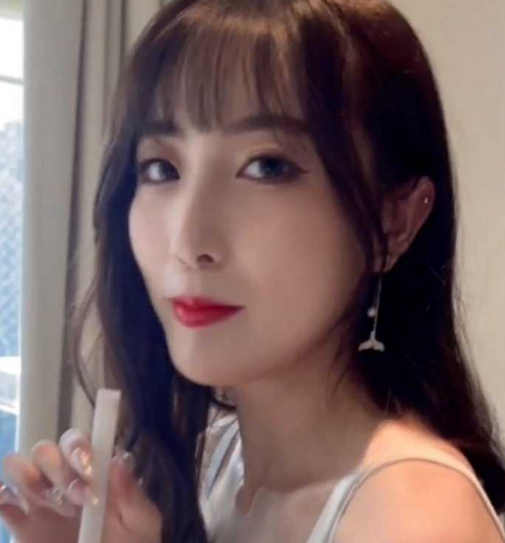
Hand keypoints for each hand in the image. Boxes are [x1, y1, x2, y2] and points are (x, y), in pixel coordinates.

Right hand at [0, 428, 161, 542]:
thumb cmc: (133, 542)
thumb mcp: (142, 522)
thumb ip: (133, 495)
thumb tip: (119, 462)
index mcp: (94, 470)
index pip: (77, 441)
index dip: (79, 448)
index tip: (90, 469)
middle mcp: (63, 477)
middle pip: (44, 451)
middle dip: (60, 471)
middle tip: (81, 499)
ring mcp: (40, 500)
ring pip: (17, 466)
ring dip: (29, 480)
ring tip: (53, 506)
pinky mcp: (22, 526)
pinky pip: (3, 499)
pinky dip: (4, 497)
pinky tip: (19, 511)